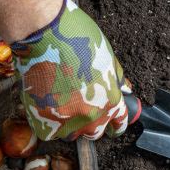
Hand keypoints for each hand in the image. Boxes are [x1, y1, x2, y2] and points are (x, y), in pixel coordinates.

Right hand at [12, 0, 131, 140]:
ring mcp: (68, 121)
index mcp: (112, 101)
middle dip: (91, 125)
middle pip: (95, 133)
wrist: (44, 33)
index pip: (119, 124)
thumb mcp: (107, 57)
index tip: (111, 126)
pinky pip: (49, 133)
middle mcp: (93, 116)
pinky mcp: (44, 122)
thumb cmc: (78, 39)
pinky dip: (48, 124)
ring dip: (68, 125)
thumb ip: (116, 79)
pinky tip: (46, 106)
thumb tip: (126, 90)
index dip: (115, 125)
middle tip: (81, 110)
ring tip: (61, 105)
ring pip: (71, 135)